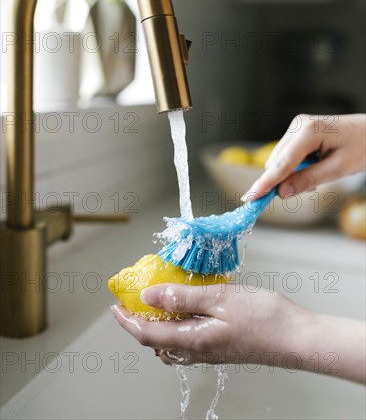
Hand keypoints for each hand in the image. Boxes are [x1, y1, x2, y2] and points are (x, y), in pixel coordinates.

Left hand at [110, 283, 364, 382]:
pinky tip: (187, 305)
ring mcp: (210, 350)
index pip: (147, 334)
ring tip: (156, 300)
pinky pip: (188, 337)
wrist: (296, 337)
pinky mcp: (221, 345)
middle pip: (156, 340)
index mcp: (192, 340)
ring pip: (171, 341)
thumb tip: (148, 296)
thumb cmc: (262, 317)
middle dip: (139, 322)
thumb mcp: (219, 298)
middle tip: (133, 300)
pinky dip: (177, 323)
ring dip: (157, 323)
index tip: (115, 306)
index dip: (127, 321)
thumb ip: (182, 297)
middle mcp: (197, 350)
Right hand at [244, 113, 365, 200]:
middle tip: (312, 188)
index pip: (282, 163)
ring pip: (280, 160)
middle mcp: (298, 125)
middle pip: (276, 162)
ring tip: (320, 172)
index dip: (265, 183)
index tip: (251, 198)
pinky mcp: (297, 130)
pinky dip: (295, 166)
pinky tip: (315, 165)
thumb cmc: (362, 147)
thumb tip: (282, 193)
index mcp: (309, 131)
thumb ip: (308, 180)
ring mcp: (296, 126)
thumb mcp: (338, 169)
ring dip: (292, 174)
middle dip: (285, 180)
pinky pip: (286, 155)